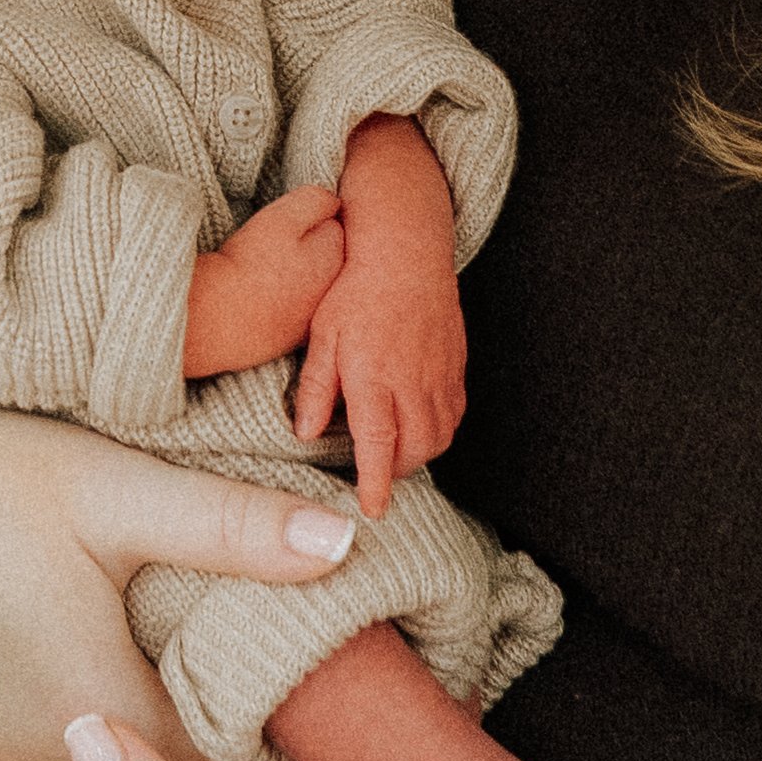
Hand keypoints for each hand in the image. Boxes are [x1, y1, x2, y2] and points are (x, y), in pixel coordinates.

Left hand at [294, 113, 464, 515]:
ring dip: (420, 454)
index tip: (373, 510)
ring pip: (440, 435)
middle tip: (376, 477)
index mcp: (373, 377)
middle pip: (415, 450)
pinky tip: (420, 426)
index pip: (377, 446)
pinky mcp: (456, 363)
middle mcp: (411, 381)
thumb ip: (314, 387)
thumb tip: (305, 433)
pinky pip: (455, 412)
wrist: (404, 250)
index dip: (376, 485)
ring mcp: (439, 373)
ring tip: (396, 455)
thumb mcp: (321, 335)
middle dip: (398, 473)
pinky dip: (440, 429)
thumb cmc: (353, 288)